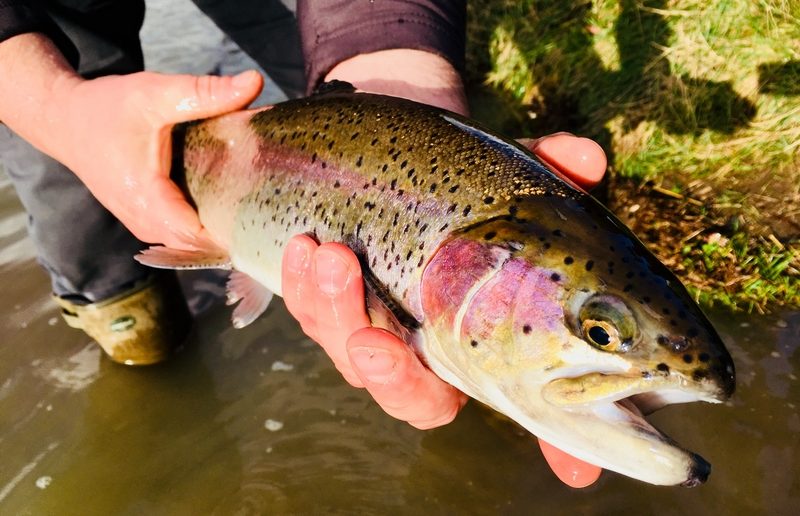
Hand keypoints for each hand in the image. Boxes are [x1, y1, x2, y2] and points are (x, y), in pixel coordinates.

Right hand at [0, 33, 262, 249]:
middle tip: (270, 211)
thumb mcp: (157, 93)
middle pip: (199, 246)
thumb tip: (255, 82)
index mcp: (147, 198)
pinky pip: (180, 236)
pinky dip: (203, 227)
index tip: (267, 215)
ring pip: (190, 245)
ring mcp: (142, 224)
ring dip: (219, 232)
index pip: (199, 237)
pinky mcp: (144, 220)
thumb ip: (206, 92)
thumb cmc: (107, 107)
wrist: (63, 119)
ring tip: (255, 211)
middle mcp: (143, 220)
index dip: (234, 232)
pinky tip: (229, 208)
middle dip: (234, 233)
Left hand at [282, 132, 605, 486]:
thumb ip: (547, 175)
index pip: (522, 402)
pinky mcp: (330, 306)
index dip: (557, 442)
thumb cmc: (469, 191)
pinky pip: (312, 313)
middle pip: (412, 396)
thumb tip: (584, 156)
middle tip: (376, 341)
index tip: (576, 472)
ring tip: (329, 256)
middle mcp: (431, 351)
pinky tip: (304, 247)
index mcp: (485, 341)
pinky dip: (303, 285)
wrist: (400, 166)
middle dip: (391, 376)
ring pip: (348, 353)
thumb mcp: (509, 181)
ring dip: (333, 313)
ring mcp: (377, 331)